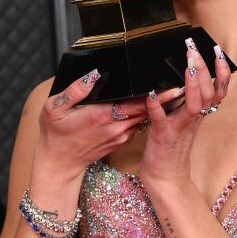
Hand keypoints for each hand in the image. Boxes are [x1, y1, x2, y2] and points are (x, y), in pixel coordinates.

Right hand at [35, 69, 165, 176]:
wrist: (60, 162)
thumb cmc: (55, 133)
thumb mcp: (55, 108)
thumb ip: (75, 91)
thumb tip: (94, 74)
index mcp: (103, 116)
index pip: (137, 103)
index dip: (156, 95)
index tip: (174, 85)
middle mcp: (116, 127)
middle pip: (146, 109)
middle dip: (164, 98)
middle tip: (181, 82)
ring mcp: (120, 136)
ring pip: (143, 117)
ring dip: (155, 105)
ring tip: (169, 90)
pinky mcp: (120, 140)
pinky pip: (136, 124)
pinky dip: (143, 114)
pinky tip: (146, 103)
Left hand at [140, 40, 230, 188]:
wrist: (165, 178)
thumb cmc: (171, 146)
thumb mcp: (182, 120)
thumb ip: (185, 101)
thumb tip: (184, 76)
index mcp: (198, 114)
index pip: (217, 91)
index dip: (221, 72)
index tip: (217, 51)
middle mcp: (193, 120)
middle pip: (207, 93)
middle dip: (203, 69)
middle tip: (195, 49)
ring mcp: (179, 128)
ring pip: (194, 106)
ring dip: (192, 85)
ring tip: (188, 65)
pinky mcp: (162, 136)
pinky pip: (161, 120)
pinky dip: (157, 106)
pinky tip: (151, 93)